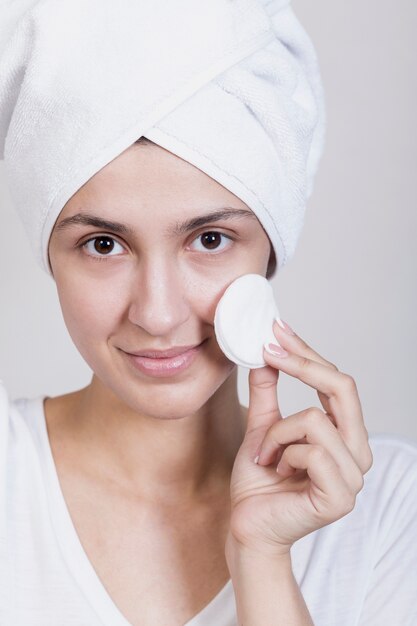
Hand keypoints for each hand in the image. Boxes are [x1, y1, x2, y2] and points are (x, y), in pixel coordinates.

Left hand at [226, 319, 373, 558]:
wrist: (247, 527)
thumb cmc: (258, 482)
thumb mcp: (262, 426)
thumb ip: (268, 393)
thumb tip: (266, 353)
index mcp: (345, 434)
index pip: (337, 382)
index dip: (308, 352)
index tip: (277, 329)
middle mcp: (357, 452)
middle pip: (343, 387)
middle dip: (301, 364)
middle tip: (268, 351)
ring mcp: (354, 476)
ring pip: (314, 419)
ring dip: (277, 433)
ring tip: (266, 456)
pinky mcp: (341, 497)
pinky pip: (310, 451)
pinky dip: (282, 454)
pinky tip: (275, 472)